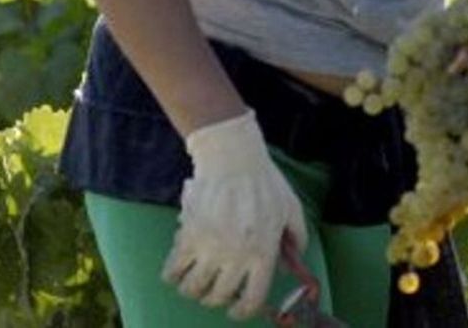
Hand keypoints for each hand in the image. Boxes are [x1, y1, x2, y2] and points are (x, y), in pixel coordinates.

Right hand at [161, 110, 307, 320]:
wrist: (233, 157)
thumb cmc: (265, 181)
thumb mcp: (292, 209)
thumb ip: (296, 238)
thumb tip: (291, 264)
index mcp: (264, 253)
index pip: (252, 299)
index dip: (242, 312)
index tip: (235, 311)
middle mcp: (236, 256)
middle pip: (218, 297)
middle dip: (214, 298)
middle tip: (213, 290)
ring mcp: (210, 247)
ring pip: (192, 288)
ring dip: (192, 289)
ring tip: (193, 281)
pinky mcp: (187, 235)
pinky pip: (172, 269)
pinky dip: (171, 274)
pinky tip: (175, 270)